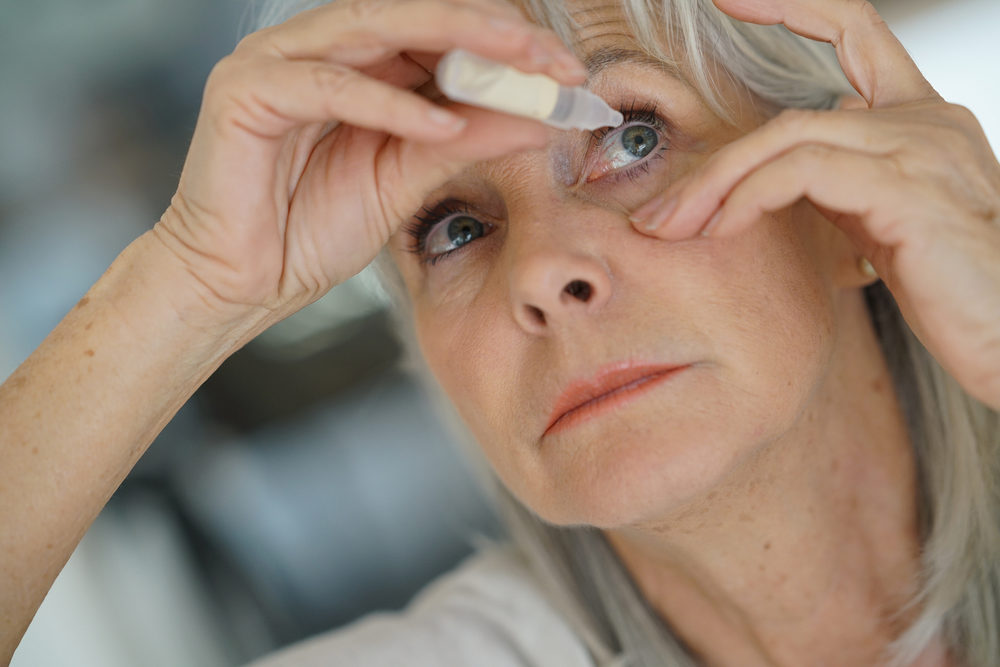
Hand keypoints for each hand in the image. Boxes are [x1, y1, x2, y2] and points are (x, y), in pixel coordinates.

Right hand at [155, 0, 585, 327]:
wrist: (240, 283)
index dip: (504, 47)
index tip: (565, 75)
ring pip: (375, 28)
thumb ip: (466, 143)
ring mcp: (276, 60)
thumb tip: (539, 121)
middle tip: (552, 58)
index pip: (438, 34)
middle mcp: (316, 48)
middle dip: (491, 33)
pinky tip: (441, 124)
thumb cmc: (312, 230)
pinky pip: (330, 86)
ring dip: (453, 43)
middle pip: (414, 16)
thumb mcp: (409, 181)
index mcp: (356, 65)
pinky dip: (389, 104)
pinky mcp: (245, 89)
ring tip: (516, 67)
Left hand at [628, 0, 999, 408]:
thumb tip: (779, 174)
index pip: (856, 31)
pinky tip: (722, 229)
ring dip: (716, 186)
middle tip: (658, 214)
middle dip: (715, 164)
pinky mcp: (910, 189)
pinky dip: (750, 196)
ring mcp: (922, 149)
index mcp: (921, 119)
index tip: (729, 0)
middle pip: (793, 116)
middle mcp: (926, 121)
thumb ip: (841, 183)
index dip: (794, 9)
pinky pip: (805, 171)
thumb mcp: (885, 222)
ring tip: (670, 228)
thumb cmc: (951, 290)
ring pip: (789, 138)